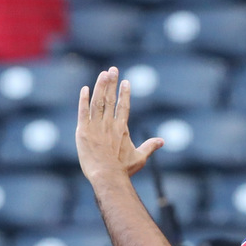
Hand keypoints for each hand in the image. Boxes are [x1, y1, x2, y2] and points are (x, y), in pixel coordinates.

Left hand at [76, 67, 163, 183]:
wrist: (107, 176)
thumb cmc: (123, 170)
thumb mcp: (139, 158)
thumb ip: (150, 147)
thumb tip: (162, 141)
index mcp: (122, 128)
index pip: (123, 106)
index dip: (124, 93)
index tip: (125, 82)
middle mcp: (109, 124)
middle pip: (110, 99)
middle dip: (112, 83)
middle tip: (113, 69)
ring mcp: (96, 126)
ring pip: (97, 102)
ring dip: (100, 86)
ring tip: (103, 74)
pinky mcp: (83, 132)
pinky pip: (83, 112)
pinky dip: (83, 100)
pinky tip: (85, 89)